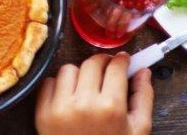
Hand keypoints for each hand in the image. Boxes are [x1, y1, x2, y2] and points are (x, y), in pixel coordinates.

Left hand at [35, 53, 152, 134]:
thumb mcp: (138, 131)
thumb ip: (143, 98)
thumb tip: (144, 71)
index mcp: (111, 108)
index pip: (115, 67)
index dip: (122, 60)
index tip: (124, 59)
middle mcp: (84, 104)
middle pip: (92, 63)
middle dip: (103, 62)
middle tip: (107, 69)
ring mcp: (60, 108)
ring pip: (69, 69)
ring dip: (80, 73)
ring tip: (88, 86)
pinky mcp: (42, 113)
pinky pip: (49, 82)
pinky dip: (59, 85)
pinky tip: (70, 96)